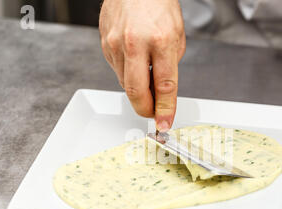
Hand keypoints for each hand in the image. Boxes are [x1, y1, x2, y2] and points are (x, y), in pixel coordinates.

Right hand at [99, 0, 185, 131]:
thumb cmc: (159, 5)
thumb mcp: (176, 36)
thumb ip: (169, 66)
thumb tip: (161, 92)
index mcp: (160, 40)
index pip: (164, 86)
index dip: (165, 110)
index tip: (164, 123)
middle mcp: (135, 43)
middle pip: (136, 92)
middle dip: (145, 109)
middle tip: (153, 113)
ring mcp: (115, 43)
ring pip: (125, 83)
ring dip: (138, 88)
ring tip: (146, 72)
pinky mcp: (104, 43)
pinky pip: (116, 69)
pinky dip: (127, 72)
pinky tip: (134, 59)